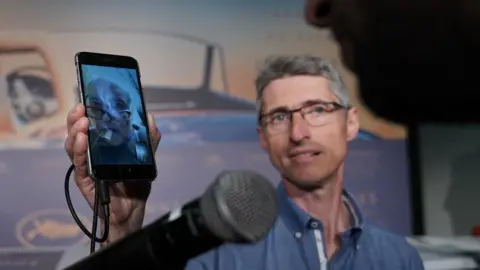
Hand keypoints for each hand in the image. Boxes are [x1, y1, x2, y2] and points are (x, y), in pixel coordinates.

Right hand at [64, 104, 160, 242]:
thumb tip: (149, 116)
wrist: (134, 209)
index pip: (91, 125)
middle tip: (81, 106)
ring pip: (73, 146)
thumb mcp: (146, 156)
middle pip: (76, 132)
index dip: (87, 111)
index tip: (89, 98)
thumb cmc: (136, 182)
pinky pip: (79, 164)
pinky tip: (82, 139)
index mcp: (103, 145)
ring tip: (83, 121)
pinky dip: (78, 150)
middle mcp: (91, 153)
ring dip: (75, 131)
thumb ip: (148, 137)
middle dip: (76, 118)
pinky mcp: (85, 179)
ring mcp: (86, 166)